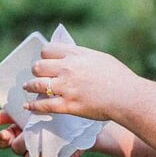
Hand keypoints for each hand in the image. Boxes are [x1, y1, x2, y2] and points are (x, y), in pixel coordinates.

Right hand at [0, 108, 84, 156]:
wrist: (79, 121)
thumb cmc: (50, 114)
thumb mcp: (29, 110)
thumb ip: (7, 113)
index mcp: (17, 134)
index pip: (2, 141)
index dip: (1, 139)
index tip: (6, 134)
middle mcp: (26, 148)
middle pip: (16, 150)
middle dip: (21, 143)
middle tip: (28, 134)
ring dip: (34, 153)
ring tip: (42, 143)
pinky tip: (56, 155)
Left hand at [21, 44, 139, 123]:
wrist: (127, 97)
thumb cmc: (119, 77)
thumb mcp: (100, 58)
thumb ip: (83, 57)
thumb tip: (73, 57)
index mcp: (76, 55)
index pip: (48, 50)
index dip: (45, 56)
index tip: (46, 61)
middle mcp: (68, 68)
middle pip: (39, 66)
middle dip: (37, 71)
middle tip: (37, 75)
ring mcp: (66, 87)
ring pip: (37, 84)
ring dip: (30, 86)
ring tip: (27, 88)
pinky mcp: (68, 105)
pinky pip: (44, 105)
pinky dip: (33, 106)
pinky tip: (28, 107)